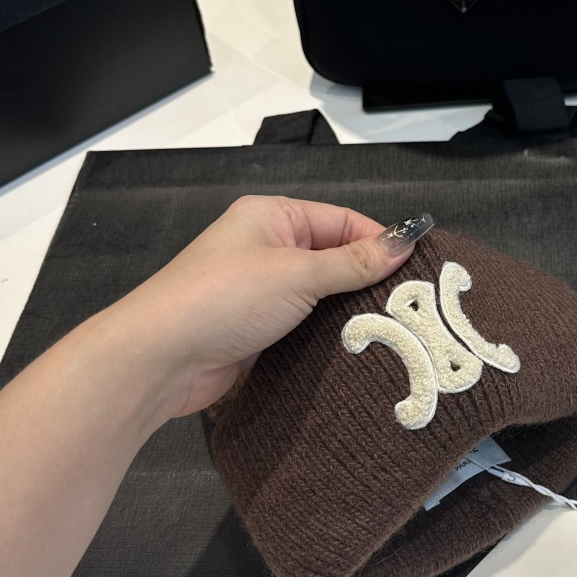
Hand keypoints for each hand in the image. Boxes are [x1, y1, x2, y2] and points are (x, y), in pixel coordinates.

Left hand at [100, 197, 433, 420]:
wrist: (159, 359)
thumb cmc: (224, 299)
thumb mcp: (297, 273)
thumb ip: (354, 261)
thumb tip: (405, 242)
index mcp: (273, 217)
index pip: (342, 221)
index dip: (379, 242)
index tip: (417, 271)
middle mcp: (266, 248)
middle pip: (334, 258)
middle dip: (368, 280)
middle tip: (412, 307)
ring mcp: (260, 291)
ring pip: (320, 296)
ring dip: (347, 312)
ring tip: (393, 331)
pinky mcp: (257, 330)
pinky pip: (303, 326)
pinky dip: (326, 336)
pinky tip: (356, 350)